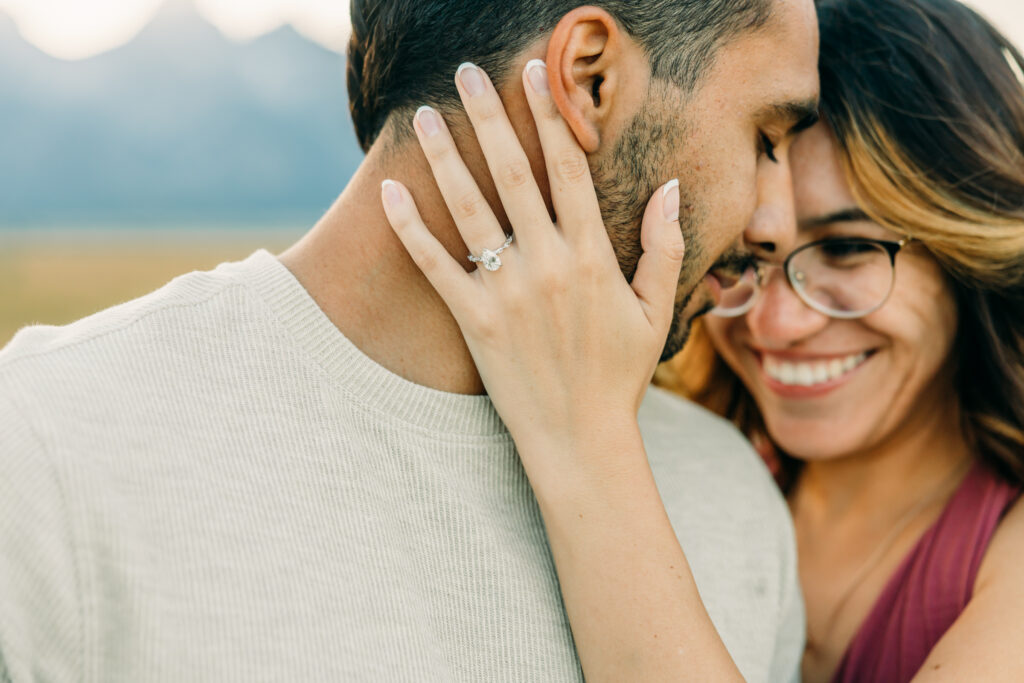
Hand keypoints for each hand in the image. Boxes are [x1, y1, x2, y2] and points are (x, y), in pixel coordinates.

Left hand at [380, 60, 683, 457]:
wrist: (579, 437)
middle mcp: (548, 263)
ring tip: (423, 116)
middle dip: (489, 116)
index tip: (535, 73)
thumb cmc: (619, 375)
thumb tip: (673, 186)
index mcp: (593, 255)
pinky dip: (410, 228)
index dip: (550, 116)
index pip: (569, 168)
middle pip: (514, 173)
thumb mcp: (656, 311)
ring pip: (470, 208)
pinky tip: (390, 191)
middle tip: (465, 73)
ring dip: (445, 157)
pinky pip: (435, 265)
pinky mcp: (473, 320)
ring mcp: (507, 292)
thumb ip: (664, 247)